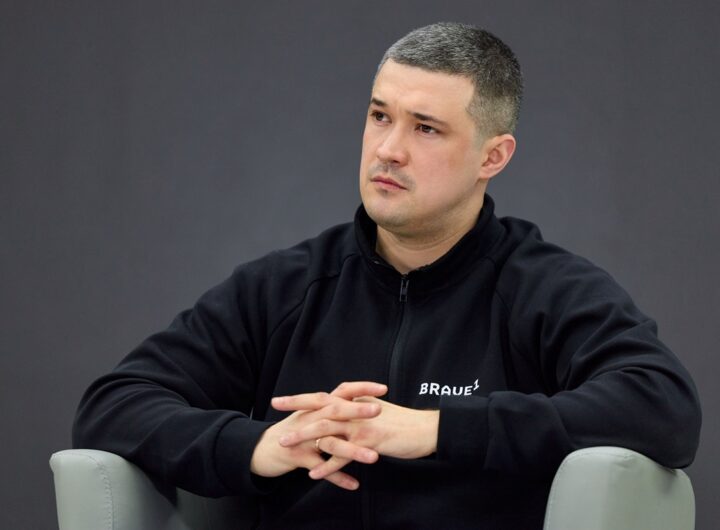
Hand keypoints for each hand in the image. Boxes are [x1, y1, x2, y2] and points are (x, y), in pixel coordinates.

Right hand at [249, 381, 386, 489]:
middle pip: (335, 411)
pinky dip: (337, 477)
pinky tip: (354, 484)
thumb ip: (331, 408)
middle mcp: (311, 418)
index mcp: (317, 407)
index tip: (383, 387)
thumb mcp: (310, 415)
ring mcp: (304, 438)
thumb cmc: (291, 431)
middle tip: (379, 410)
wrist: (262, 448)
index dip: (361, 388)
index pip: (341, 391)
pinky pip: (321, 469)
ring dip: (353, 451)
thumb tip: (357, 400)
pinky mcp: (298, 457)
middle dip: (357, 411)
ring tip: (374, 457)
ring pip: (330, 443)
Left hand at [275, 395, 438, 482]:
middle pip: (319, 408)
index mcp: (355, 402)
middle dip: (294, 411)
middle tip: (273, 414)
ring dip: (303, 438)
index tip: (279, 400)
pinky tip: (312, 473)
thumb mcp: (378, 410)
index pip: (323, 396)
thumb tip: (344, 408)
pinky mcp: (369, 443)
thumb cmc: (403, 423)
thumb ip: (358, 409)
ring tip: (285, 445)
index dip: (300, 398)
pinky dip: (326, 465)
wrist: (426, 430)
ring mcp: (361, 426)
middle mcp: (355, 411)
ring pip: (326, 430)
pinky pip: (343, 456)